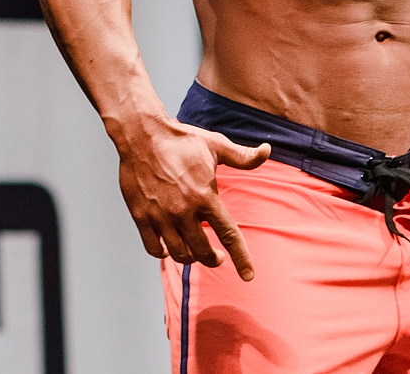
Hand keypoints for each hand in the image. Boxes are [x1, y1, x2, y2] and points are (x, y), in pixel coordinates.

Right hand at [115, 117, 270, 279]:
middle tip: (216, 257)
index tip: (248, 276)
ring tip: (193, 251)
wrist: (141, 134)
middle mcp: (183, 211)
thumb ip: (243, 156)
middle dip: (213, 259)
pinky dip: (164, 252)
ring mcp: (161, 216)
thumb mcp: (216, 145)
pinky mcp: (141, 216)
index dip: (242, 260)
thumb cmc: (181, 140)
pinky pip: (154, 248)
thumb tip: (267, 150)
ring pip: (179, 254)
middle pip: (203, 253)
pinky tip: (169, 246)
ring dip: (190, 257)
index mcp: (205, 197)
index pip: (230, 236)